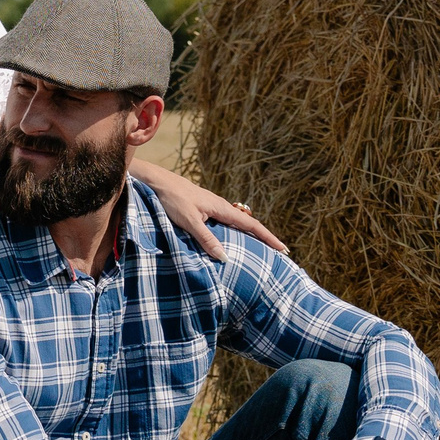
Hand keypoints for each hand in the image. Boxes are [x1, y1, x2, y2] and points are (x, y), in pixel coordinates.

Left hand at [130, 159, 288, 261]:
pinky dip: (236, 231)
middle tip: (279, 251)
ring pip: (237, 223)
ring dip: (250, 234)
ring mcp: (213, 207)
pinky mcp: (204, 208)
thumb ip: (206, 239)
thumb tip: (225, 258)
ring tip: (261, 248)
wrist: (156, 182)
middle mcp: (221, 206)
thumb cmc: (171, 200)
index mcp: (222, 209)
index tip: (283, 249)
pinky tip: (232, 238)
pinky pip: (226, 222)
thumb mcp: (189, 222)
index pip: (252, 225)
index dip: (268, 238)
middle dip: (264, 237)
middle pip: (248, 224)